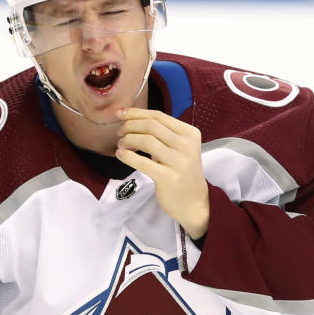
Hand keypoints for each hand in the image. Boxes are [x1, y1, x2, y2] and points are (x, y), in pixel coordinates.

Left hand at [115, 108, 209, 238]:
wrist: (193, 201)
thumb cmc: (181, 171)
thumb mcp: (179, 147)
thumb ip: (162, 133)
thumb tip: (131, 117)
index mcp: (189, 133)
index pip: (158, 116)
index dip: (136, 113)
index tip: (120, 114)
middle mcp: (186, 145)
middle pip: (151, 126)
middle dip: (130, 125)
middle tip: (119, 132)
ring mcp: (178, 162)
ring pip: (146, 141)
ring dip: (128, 140)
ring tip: (121, 145)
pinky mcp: (168, 178)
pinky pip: (142, 163)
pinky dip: (127, 156)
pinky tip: (121, 155)